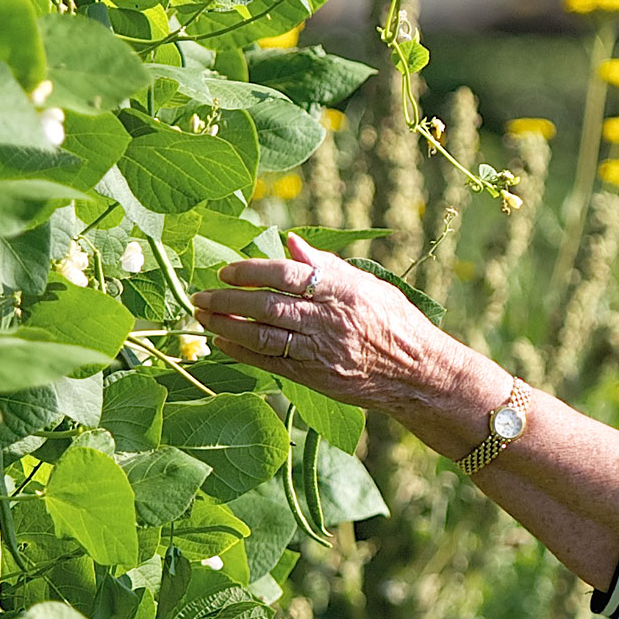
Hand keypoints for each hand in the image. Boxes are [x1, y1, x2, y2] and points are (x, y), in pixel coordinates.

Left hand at [192, 232, 491, 416]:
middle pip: (267, 306)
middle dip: (227, 299)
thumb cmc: (395, 324)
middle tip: (200, 293)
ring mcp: (320, 351)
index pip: (287, 275)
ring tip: (201, 315)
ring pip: (261, 335)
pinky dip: (241, 352)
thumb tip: (291, 241)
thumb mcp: (368, 285)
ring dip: (226, 325)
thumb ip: (327, 265)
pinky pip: (269, 362)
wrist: (417, 374)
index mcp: (342, 290)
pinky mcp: (314, 377)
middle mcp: (328, 320)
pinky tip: (221, 342)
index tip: (226, 270)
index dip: (251, 271)